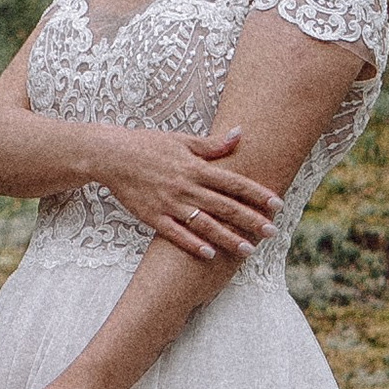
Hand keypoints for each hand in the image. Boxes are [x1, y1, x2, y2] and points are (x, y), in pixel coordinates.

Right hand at [96, 126, 281, 262]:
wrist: (112, 155)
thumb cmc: (148, 145)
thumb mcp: (182, 140)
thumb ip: (212, 144)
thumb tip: (240, 133)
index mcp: (196, 167)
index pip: (233, 182)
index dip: (257, 194)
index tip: (276, 204)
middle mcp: (186, 187)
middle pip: (224, 206)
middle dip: (250, 220)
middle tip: (272, 232)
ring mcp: (170, 203)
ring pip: (204, 224)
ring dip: (228, 237)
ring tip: (249, 249)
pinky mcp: (153, 217)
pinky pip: (176, 234)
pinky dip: (192, 244)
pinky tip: (210, 255)